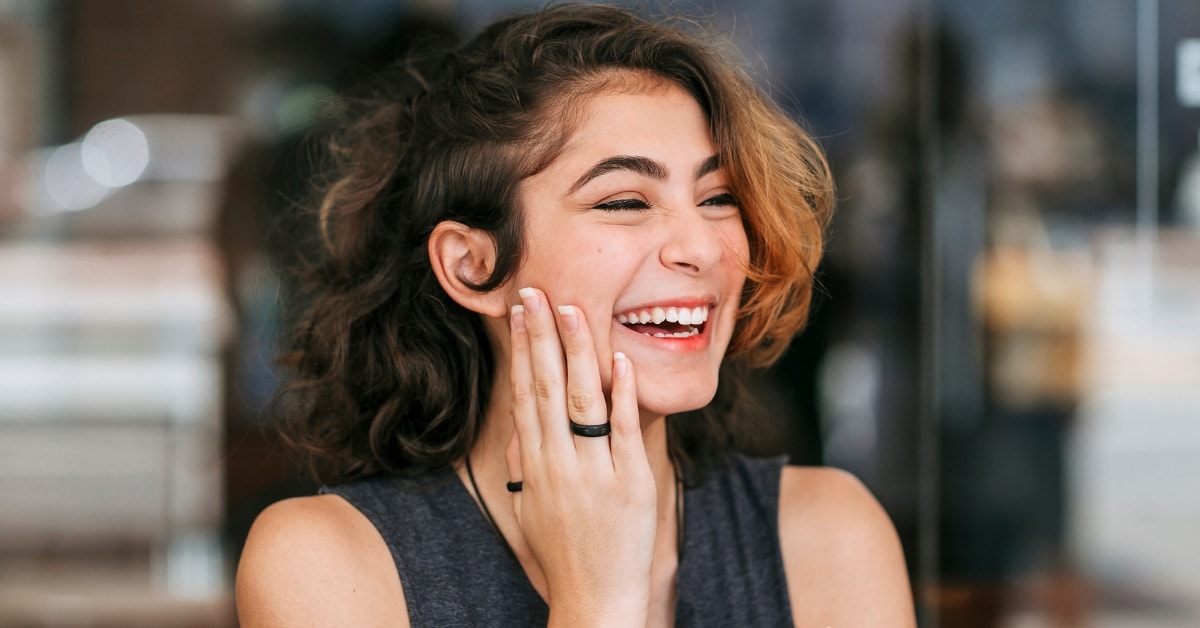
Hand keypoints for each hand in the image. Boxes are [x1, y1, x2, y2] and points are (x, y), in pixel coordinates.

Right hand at [505, 287, 656, 625]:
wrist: (595, 601)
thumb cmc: (564, 553)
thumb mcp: (531, 507)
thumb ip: (526, 464)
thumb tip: (521, 426)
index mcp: (536, 466)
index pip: (525, 394)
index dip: (522, 351)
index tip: (519, 312)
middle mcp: (559, 464)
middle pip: (547, 388)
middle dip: (541, 337)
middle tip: (535, 292)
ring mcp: (595, 473)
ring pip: (582, 401)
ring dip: (578, 352)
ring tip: (573, 311)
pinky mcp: (630, 484)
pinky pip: (623, 432)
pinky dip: (622, 395)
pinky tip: (620, 360)